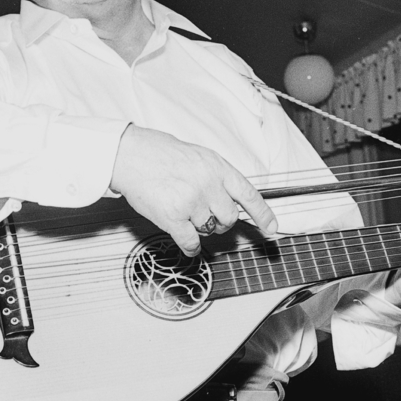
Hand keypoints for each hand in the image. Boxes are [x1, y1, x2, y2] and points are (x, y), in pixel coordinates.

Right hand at [109, 124, 278, 256]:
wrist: (129, 155)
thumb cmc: (159, 154)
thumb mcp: (199, 156)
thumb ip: (217, 177)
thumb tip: (231, 198)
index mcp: (218, 167)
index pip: (249, 194)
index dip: (263, 214)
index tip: (271, 228)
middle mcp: (209, 185)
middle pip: (230, 217)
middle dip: (220, 220)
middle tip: (205, 213)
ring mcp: (192, 202)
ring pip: (208, 229)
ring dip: (199, 227)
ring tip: (183, 210)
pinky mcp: (173, 217)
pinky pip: (191, 242)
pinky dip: (191, 246)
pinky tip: (188, 243)